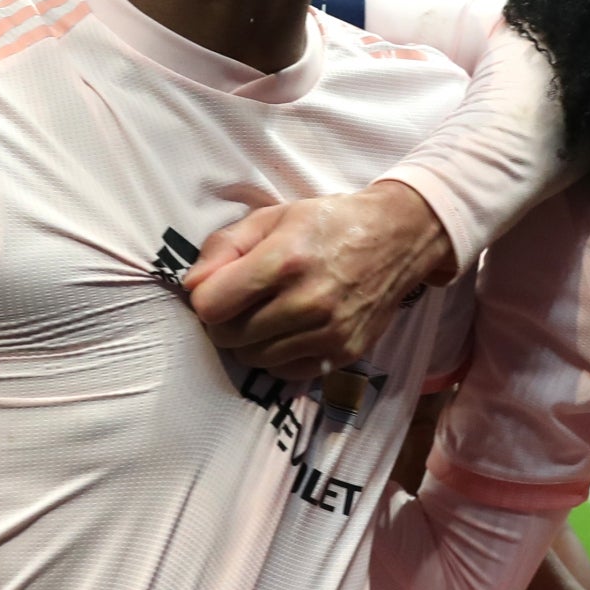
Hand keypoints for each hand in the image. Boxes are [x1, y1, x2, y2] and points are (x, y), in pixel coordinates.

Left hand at [184, 182, 457, 380]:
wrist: (398, 238)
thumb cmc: (328, 223)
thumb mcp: (273, 217)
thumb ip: (225, 247)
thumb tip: (191, 288)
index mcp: (285, 260)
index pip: (211, 306)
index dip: (206, 297)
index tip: (219, 287)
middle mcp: (307, 301)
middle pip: (228, 337)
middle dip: (224, 320)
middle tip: (241, 302)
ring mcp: (328, 333)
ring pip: (254, 359)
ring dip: (250, 340)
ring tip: (268, 313)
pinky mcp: (344, 353)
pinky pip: (286, 372)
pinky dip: (278, 356)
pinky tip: (290, 330)